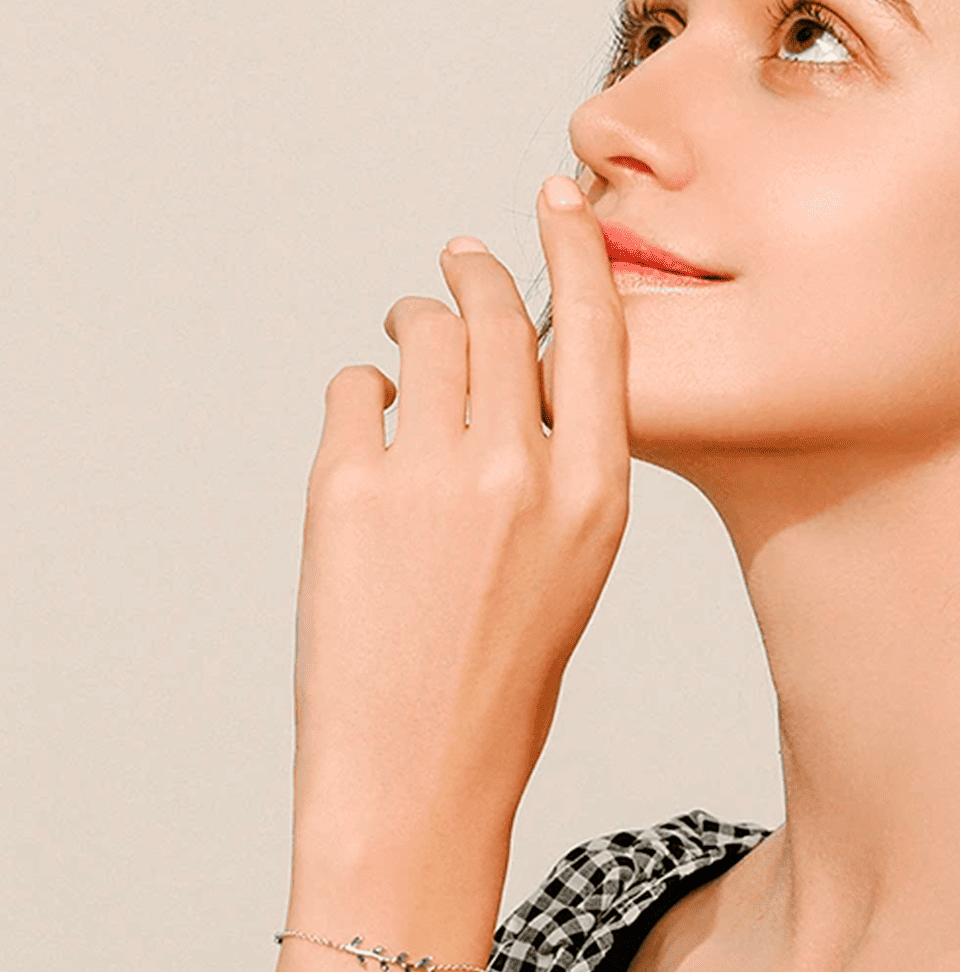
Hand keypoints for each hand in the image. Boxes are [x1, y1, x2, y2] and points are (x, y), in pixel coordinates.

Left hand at [290, 175, 627, 890]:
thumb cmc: (501, 681)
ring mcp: (435, 477)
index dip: (576, 256)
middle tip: (455, 261)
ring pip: (424, 338)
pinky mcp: (349, 490)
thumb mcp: (571, 570)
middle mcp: (524, 472)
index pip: (597, 338)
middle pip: (500, 319)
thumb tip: (507, 378)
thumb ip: (556, 472)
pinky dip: (361, 394)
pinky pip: (355, 389)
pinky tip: (368, 428)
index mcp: (597, 496)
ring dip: (413, 323)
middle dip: (474, 276)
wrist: (420, 770)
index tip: (557, 201)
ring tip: (406, 338)